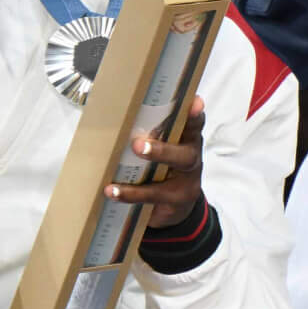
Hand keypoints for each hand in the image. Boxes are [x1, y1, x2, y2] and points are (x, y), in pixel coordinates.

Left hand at [109, 93, 207, 225]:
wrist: (178, 205)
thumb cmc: (166, 166)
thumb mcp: (165, 145)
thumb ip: (153, 130)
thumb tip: (120, 108)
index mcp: (188, 140)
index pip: (194, 125)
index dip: (195, 115)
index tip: (194, 103)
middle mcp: (190, 161)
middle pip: (184, 156)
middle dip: (162, 151)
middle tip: (138, 146)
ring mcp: (184, 185)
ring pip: (165, 187)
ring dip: (138, 186)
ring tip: (115, 185)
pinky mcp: (173, 204)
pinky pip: (152, 199)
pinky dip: (130, 196)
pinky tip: (112, 192)